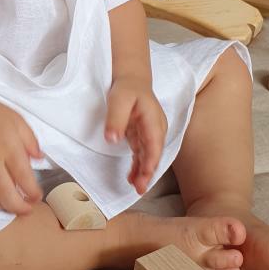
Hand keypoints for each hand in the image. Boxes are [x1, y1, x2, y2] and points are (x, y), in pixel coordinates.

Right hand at [0, 93, 44, 215]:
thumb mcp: (17, 120)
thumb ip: (31, 141)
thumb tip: (40, 159)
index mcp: (8, 146)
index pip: (24, 178)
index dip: (33, 193)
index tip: (38, 196)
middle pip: (7, 194)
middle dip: (20, 208)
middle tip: (28, 209)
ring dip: (4, 208)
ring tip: (14, 208)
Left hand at [104, 74, 167, 195]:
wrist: (132, 80)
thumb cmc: (127, 88)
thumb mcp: (118, 99)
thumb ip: (116, 119)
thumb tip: (112, 139)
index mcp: (153, 120)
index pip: (154, 145)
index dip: (150, 162)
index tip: (144, 175)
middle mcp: (156, 129)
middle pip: (154, 154)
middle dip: (148, 172)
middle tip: (139, 189)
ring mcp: (150, 134)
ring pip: (149, 157)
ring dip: (144, 172)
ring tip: (136, 188)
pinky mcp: (143, 136)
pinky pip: (142, 154)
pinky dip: (138, 166)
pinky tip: (132, 177)